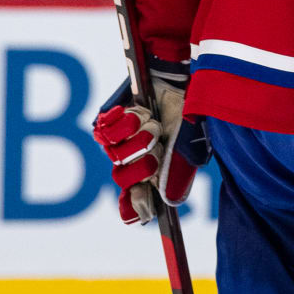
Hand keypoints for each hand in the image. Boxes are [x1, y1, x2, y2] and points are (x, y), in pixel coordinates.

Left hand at [92, 67, 207, 224]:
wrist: (175, 79)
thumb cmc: (185, 111)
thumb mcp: (187, 143)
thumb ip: (177, 170)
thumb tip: (168, 201)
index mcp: (157, 169)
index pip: (140, 197)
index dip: (136, 207)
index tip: (144, 214)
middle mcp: (136, 159)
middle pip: (125, 179)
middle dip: (142, 165)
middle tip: (156, 151)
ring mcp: (120, 143)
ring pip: (116, 156)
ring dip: (138, 138)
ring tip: (152, 124)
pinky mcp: (108, 125)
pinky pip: (105, 134)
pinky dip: (123, 124)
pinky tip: (137, 115)